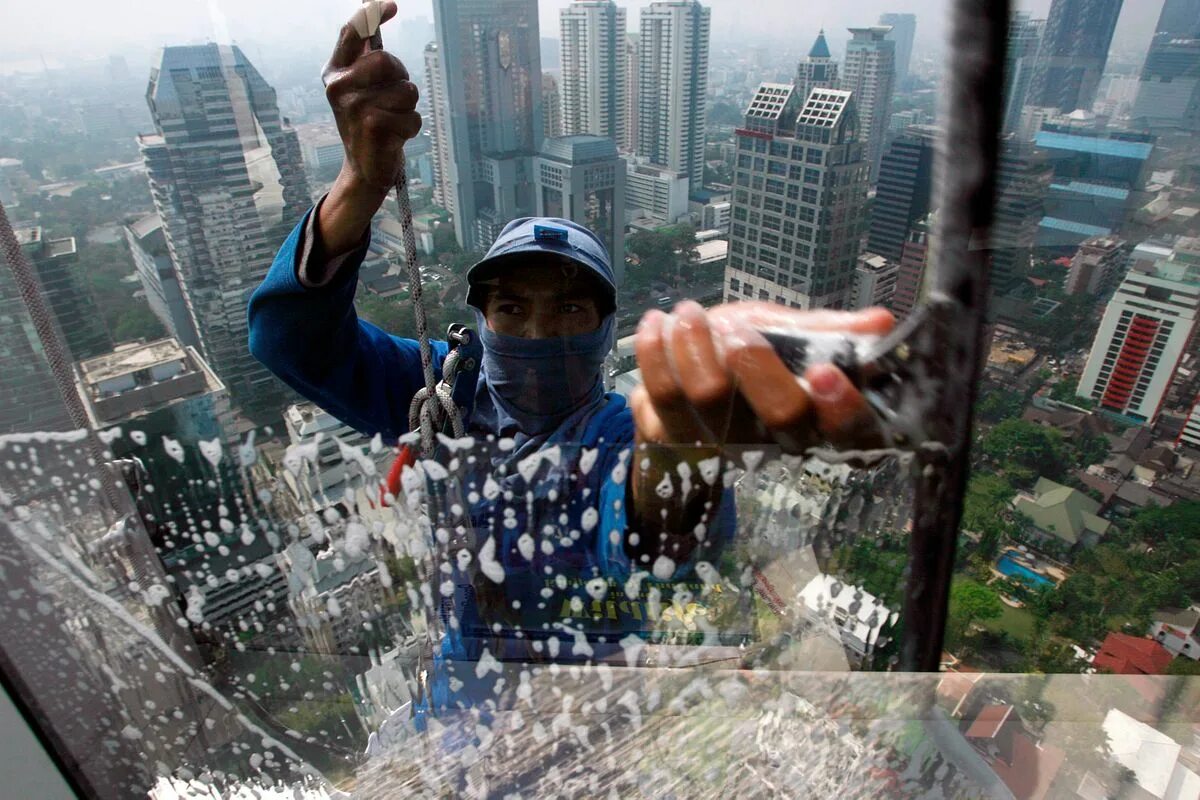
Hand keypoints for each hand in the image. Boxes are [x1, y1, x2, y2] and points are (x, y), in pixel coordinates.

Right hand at [318, 1, 421, 255]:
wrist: (364, 170)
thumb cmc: (368, 126)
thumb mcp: (360, 91)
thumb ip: (364, 59)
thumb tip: (375, 18)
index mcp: (334, 73)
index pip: (352, 32)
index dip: (372, 13)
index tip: (392, 6)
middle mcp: (338, 87)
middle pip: (386, 61)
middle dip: (401, 78)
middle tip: (394, 98)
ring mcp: (353, 107)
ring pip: (406, 90)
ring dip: (409, 107)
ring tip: (394, 121)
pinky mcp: (372, 126)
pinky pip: (411, 115)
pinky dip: (412, 127)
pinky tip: (396, 137)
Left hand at [631, 301, 895, 453]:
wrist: (686, 363)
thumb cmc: (749, 348)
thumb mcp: (791, 333)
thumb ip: (829, 330)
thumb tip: (881, 322)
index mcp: (819, 417)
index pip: (853, 434)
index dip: (843, 410)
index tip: (823, 372)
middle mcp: (777, 440)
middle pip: (784, 419)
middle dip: (763, 370)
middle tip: (743, 333)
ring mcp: (724, 442)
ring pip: (714, 401)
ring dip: (698, 346)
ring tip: (689, 313)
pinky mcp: (674, 436)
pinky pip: (663, 396)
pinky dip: (657, 351)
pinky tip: (657, 324)